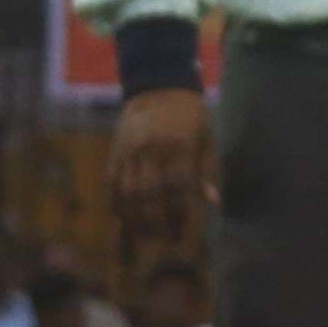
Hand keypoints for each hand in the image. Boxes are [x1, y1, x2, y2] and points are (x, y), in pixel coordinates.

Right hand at [113, 87, 214, 237]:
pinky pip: (112, 181)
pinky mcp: (116, 150)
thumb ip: (207, 171)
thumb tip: (214, 203)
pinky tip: (122, 219)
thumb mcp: (207, 138)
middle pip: (151, 193)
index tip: (183, 232)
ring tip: (144, 236)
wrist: (158, 86)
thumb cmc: (190, 116)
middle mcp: (152, 147)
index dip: (179, 212)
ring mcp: (131, 149)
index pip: (178, 186)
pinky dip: (116, 202)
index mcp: (180, 144)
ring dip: (135, 217)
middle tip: (165, 240)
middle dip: (157, 221)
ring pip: (128, 190)